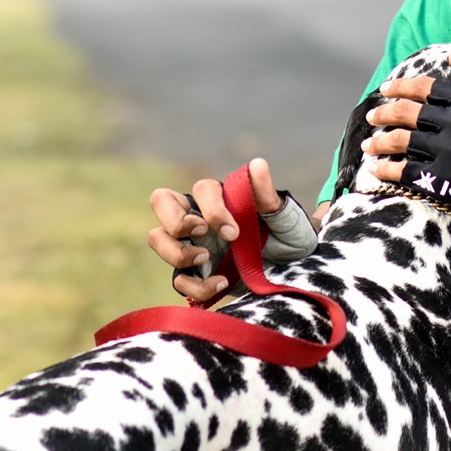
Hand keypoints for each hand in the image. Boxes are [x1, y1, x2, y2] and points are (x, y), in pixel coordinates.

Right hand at [149, 157, 282, 301]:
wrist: (292, 271)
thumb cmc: (287, 236)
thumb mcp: (283, 217)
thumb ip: (266, 195)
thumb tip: (257, 164)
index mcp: (220, 198)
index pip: (202, 189)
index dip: (213, 210)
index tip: (234, 233)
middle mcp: (198, 217)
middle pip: (161, 201)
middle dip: (176, 220)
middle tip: (202, 235)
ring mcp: (192, 245)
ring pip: (157, 238)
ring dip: (176, 251)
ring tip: (205, 259)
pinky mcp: (195, 274)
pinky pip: (178, 280)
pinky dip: (197, 286)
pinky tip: (222, 283)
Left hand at [363, 52, 450, 219]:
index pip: (425, 88)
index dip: (402, 86)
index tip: (386, 89)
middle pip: (406, 113)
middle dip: (383, 112)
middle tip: (371, 115)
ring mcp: (445, 153)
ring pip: (401, 141)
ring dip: (380, 141)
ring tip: (368, 144)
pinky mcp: (442, 180)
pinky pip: (406, 172)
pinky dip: (387, 170)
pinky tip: (377, 169)